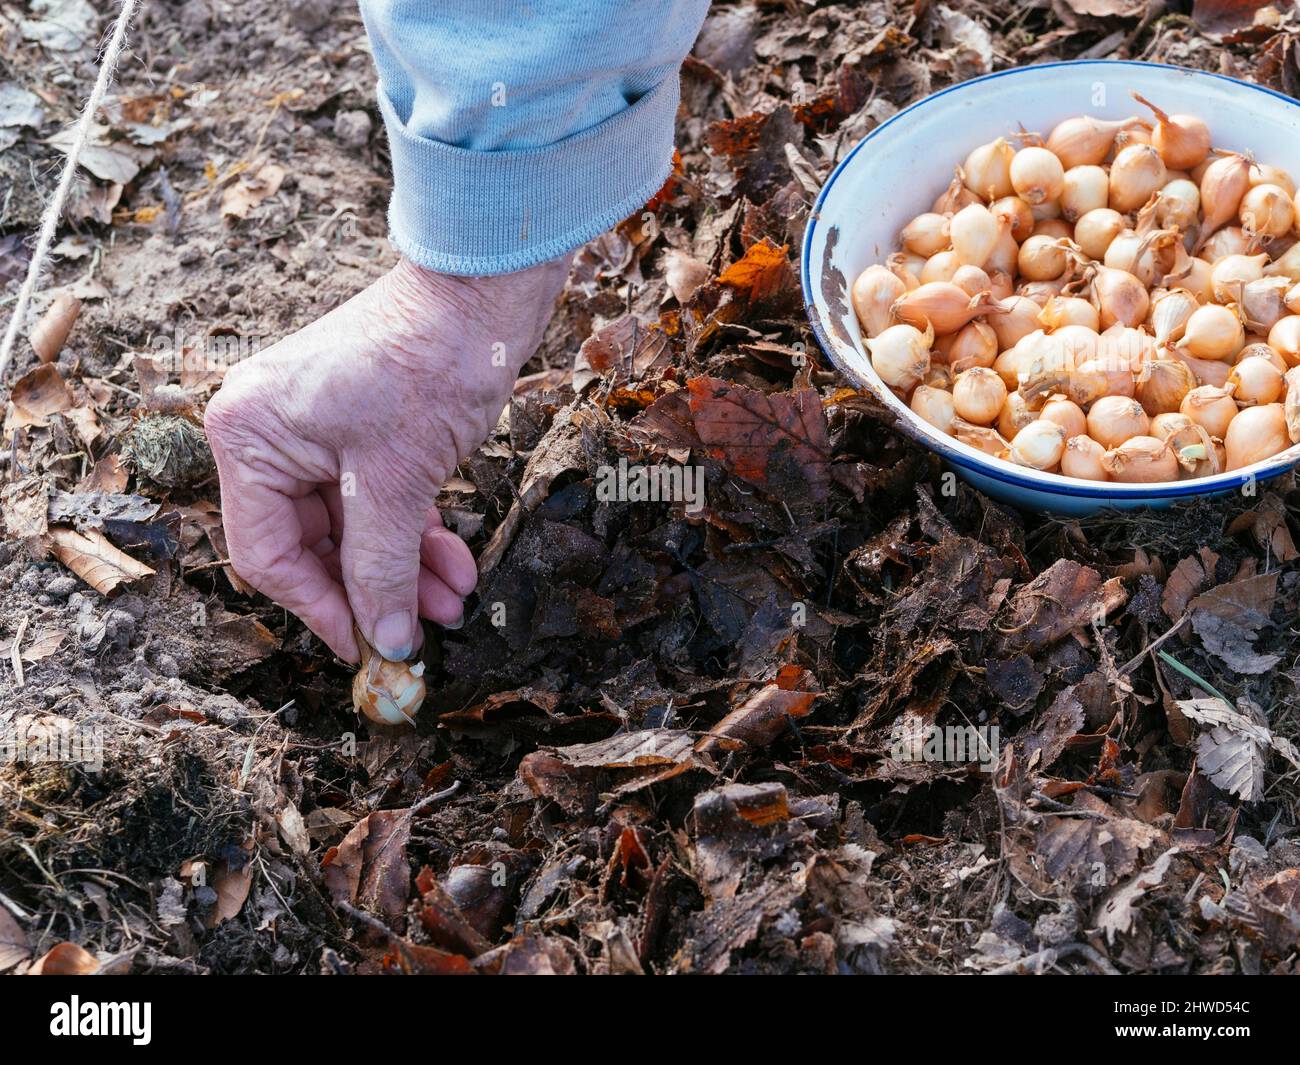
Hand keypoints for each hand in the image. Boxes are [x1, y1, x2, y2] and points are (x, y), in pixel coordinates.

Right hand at [203, 255, 568, 662]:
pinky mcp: (358, 428)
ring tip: (453, 604)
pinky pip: (375, 499)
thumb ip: (381, 568)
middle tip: (424, 631)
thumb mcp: (399, 483)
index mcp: (249, 438)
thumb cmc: (430, 364)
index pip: (268, 554)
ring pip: (352, 528)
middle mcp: (267, 433)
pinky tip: (454, 566)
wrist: (482, 289)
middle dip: (376, 589)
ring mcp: (314, 429)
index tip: (368, 647)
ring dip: (403, 568)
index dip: (321, 609)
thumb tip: (385, 639)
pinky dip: (413, 532)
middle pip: (312, 545)